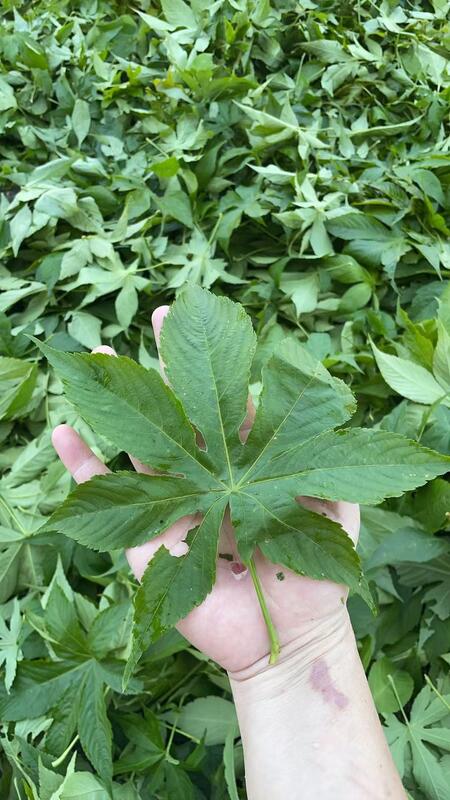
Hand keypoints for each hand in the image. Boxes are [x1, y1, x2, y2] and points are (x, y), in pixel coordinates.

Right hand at [52, 304, 359, 674]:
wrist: (286, 636)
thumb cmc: (314, 575)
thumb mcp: (333, 512)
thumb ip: (326, 460)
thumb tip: (318, 404)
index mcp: (249, 465)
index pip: (230, 405)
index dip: (222, 369)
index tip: (212, 330)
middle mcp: (209, 475)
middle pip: (185, 411)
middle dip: (171, 364)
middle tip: (161, 314)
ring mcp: (175, 500)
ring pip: (141, 441)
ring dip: (119, 399)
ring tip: (96, 353)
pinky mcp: (147, 534)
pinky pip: (108, 497)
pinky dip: (83, 466)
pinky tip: (64, 431)